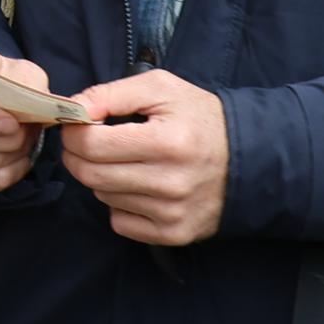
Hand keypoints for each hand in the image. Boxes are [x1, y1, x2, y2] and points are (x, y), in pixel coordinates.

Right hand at [0, 48, 46, 192]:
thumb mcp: (20, 69)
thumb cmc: (0, 77)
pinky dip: (4, 174)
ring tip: (25, 140)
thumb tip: (38, 109)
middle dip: (11, 140)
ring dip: (12, 156)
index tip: (12, 124)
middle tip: (31, 130)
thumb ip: (28, 85)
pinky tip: (15, 159)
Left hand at [58, 72, 226, 244]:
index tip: (78, 125)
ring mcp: (172, 212)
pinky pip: (119, 222)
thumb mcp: (161, 89)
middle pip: (90, 174)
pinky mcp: (174, 233)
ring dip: (102, 177)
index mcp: (167, 141)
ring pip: (102, 197)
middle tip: (87, 142)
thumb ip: (111, 93)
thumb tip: (74, 108)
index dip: (74, 132)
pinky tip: (140, 187)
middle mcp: (170, 182)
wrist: (249, 159)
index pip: (91, 144)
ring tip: (126, 161)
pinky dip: (120, 204)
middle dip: (78, 155)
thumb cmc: (200, 119)